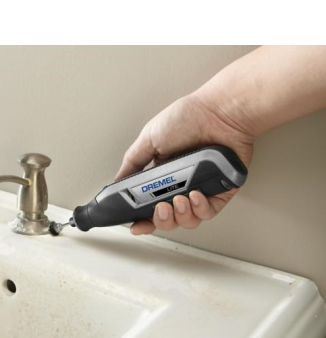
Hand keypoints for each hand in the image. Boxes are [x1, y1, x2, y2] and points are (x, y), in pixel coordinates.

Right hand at [115, 91, 254, 234]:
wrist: (221, 111)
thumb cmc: (190, 118)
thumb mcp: (149, 138)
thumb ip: (132, 163)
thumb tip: (117, 182)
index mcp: (162, 176)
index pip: (149, 206)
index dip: (142, 220)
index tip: (136, 226)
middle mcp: (181, 185)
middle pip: (168, 219)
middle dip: (161, 220)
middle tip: (160, 208)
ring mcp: (201, 190)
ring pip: (188, 220)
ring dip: (180, 215)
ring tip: (179, 200)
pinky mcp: (221, 191)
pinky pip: (208, 212)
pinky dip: (200, 208)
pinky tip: (195, 195)